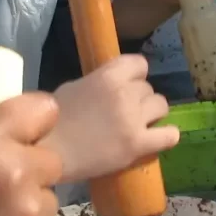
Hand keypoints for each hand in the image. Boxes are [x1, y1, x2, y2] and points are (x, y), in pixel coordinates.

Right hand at [48, 56, 178, 181]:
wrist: (45, 152)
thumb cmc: (50, 121)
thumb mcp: (73, 88)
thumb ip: (98, 84)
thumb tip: (112, 87)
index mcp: (108, 76)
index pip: (140, 64)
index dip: (135, 76)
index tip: (127, 87)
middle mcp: (125, 94)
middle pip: (149, 89)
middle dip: (139, 100)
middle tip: (125, 113)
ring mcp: (133, 120)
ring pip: (162, 107)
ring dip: (152, 115)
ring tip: (139, 125)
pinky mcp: (138, 145)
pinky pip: (170, 136)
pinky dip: (166, 136)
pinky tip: (155, 139)